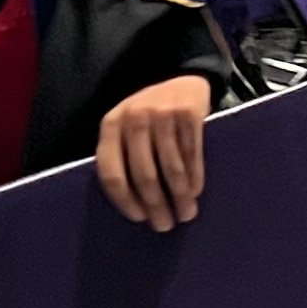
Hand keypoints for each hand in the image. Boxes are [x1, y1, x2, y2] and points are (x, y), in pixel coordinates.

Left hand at [95, 74, 211, 233]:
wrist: (182, 82)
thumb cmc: (150, 116)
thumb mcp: (126, 129)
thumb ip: (122, 156)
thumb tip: (132, 206)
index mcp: (111, 125)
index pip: (111, 172)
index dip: (124, 200)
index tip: (139, 218)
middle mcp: (134, 118)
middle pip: (143, 174)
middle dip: (156, 205)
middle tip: (165, 225)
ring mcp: (162, 114)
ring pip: (171, 168)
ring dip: (180, 197)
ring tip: (186, 214)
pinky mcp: (189, 114)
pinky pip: (192, 156)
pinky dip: (195, 179)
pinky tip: (196, 193)